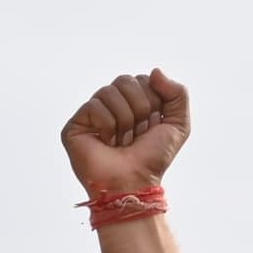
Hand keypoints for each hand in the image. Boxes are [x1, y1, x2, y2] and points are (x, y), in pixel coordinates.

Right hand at [61, 69, 189, 198]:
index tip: (151, 127)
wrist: (133, 181)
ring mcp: (91, 115)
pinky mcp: (75, 125)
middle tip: (137, 134)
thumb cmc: (152, 158)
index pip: (143, 79)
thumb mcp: (178, 124)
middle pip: (125, 80)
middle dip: (140, 108)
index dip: (152, 102)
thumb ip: (177, 93)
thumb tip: (154, 71)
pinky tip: (106, 142)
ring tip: (122, 140)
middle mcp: (110, 105)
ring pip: (109, 91)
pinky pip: (94, 106)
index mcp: (132, 101)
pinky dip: (107, 126)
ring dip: (124, 120)